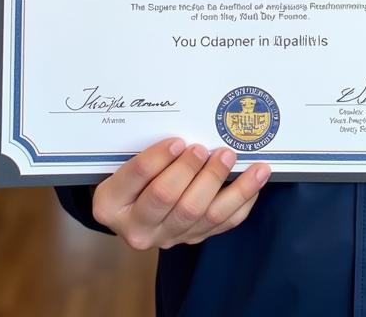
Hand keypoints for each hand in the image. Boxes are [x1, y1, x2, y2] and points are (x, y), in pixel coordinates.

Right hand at [92, 138, 269, 249]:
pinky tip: (254, 177)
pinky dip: (242, 198)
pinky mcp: (193, 238)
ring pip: (199, 213)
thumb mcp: (125, 160)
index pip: (135, 177)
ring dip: (220, 181)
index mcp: (111, 203)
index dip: (158, 158)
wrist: (134, 208)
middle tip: (204, 148)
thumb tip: (186, 128)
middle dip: (189, 170)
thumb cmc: (132, 175)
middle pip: (167, 198)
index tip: (178, 141)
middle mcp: (137, 227)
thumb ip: (147, 149)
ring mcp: (167, 236)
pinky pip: (223, 222)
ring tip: (232, 156)